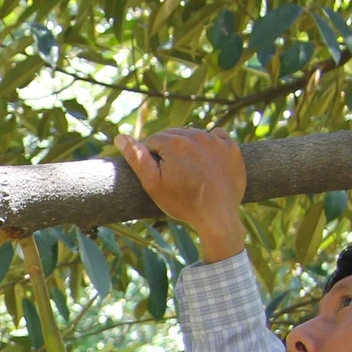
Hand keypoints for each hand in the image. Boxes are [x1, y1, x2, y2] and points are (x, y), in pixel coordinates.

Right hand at [115, 126, 247, 262]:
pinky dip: (210, 145)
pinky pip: (216, 136)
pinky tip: (207, 162)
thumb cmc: (183, 202)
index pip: (153, 141)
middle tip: (175, 176)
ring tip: (191, 172)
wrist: (218, 216)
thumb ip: (137, 158)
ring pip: (193, 136)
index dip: (153, 159)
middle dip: (170, 151)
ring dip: (188, 148)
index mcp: (174, 142)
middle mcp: (196, 135)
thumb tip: (120, 137)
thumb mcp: (153, 184)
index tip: (161, 177)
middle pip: (173, 135)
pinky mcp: (232, 147)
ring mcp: (216, 140)